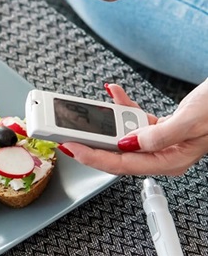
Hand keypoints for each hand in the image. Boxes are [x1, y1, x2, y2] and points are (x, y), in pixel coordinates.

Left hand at [61, 79, 207, 175]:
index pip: (122, 164)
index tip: (72, 147)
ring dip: (106, 119)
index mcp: (168, 160)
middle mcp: (161, 154)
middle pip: (116, 152)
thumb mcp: (191, 121)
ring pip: (122, 135)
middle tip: (68, 132)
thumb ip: (159, 134)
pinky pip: (134, 120)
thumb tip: (129, 142)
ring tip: (89, 109)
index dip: (93, 156)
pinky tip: (114, 94)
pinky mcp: (158, 129)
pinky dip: (123, 107)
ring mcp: (158, 142)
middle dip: (91, 141)